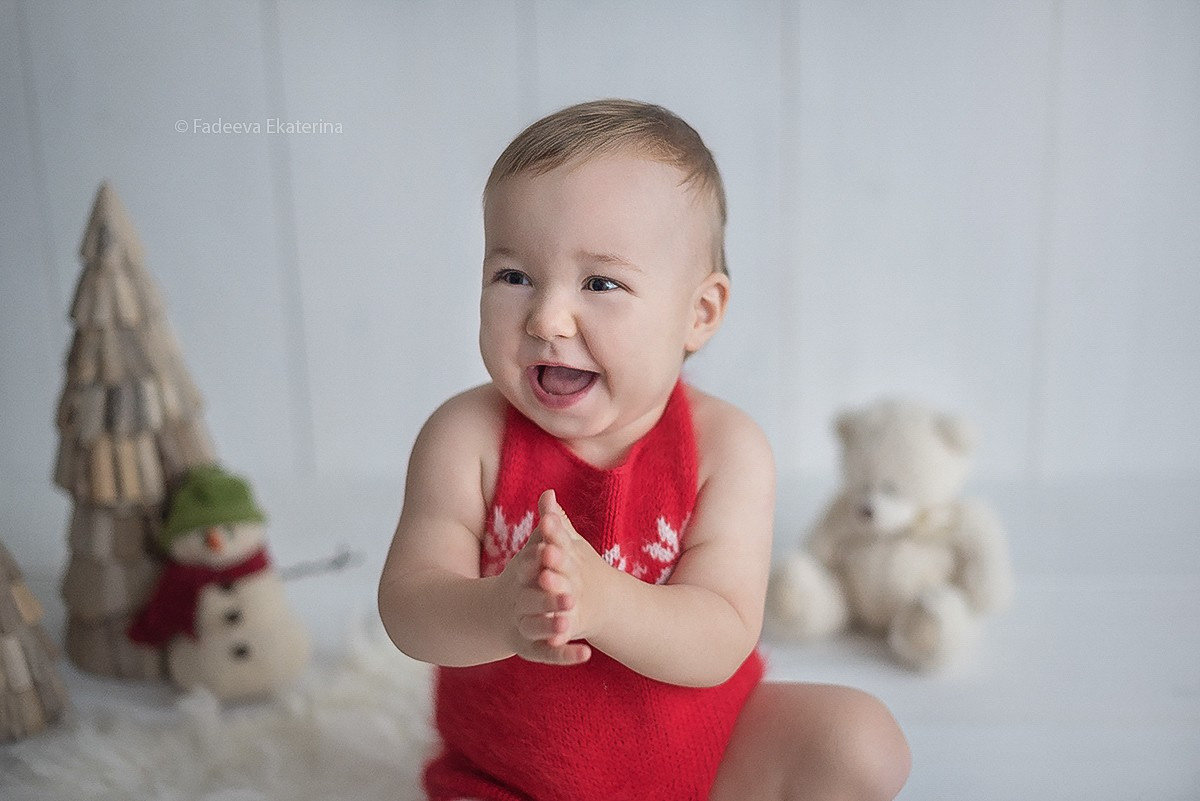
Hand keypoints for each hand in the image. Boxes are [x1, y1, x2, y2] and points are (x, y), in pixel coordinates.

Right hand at [498, 489, 593, 665]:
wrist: (493, 615)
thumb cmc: (521, 578)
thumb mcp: (530, 553)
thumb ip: (545, 528)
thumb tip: (550, 492)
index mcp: (518, 576)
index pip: (527, 566)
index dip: (537, 560)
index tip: (550, 552)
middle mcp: (517, 601)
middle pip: (531, 600)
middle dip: (549, 597)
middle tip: (571, 596)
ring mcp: (522, 626)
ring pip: (535, 628)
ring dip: (551, 627)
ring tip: (568, 625)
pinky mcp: (529, 648)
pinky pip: (547, 654)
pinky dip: (565, 655)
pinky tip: (587, 654)